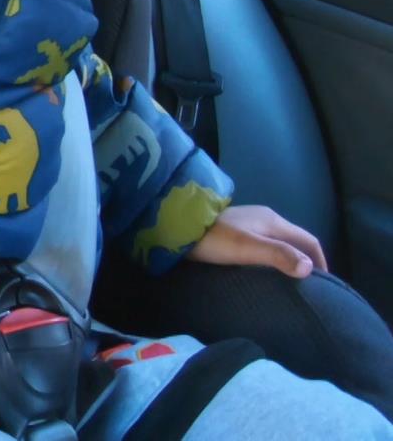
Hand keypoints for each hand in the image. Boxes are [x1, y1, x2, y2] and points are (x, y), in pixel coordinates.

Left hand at [188, 204, 327, 278]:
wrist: (177, 226)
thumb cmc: (214, 238)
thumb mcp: (248, 247)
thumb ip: (279, 255)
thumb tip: (310, 268)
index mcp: (272, 220)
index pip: (308, 239)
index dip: (320, 260)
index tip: (325, 283)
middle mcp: (263, 218)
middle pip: (294, 240)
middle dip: (305, 260)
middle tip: (309, 285)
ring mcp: (247, 223)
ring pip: (277, 242)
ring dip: (287, 259)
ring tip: (288, 282)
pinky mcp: (233, 230)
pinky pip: (261, 245)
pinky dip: (270, 258)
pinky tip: (262, 272)